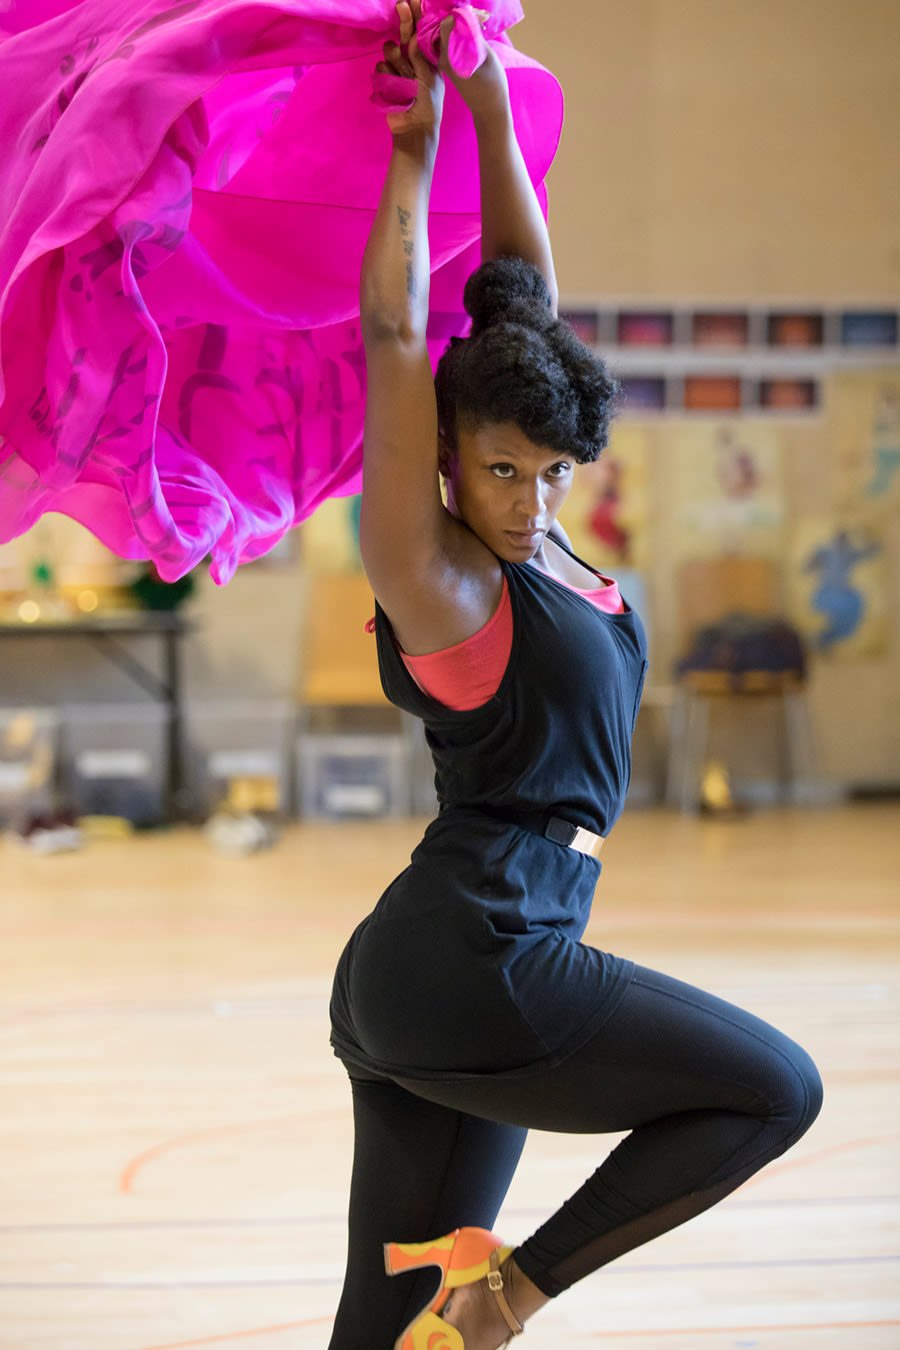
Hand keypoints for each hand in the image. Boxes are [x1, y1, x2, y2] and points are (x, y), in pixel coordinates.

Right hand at [377, 0, 444, 140]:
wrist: (413, 131)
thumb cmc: (427, 108)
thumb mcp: (429, 81)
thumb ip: (420, 59)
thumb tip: (411, 39)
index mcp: (426, 59)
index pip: (420, 33)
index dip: (416, 16)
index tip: (412, 1)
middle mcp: (411, 61)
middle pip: (403, 34)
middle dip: (403, 21)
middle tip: (402, 6)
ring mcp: (397, 69)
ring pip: (390, 50)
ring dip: (396, 61)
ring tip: (405, 80)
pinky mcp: (384, 79)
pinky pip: (381, 68)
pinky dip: (388, 78)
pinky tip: (396, 91)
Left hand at [436, 12, 510, 123]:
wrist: (489, 110)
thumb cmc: (493, 85)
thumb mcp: (487, 55)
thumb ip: (474, 35)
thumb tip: (469, 18)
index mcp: (449, 57)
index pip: (446, 25)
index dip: (461, 15)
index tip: (477, 16)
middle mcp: (442, 59)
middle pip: (445, 29)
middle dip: (460, 20)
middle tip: (479, 19)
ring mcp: (443, 63)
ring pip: (447, 35)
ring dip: (460, 27)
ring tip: (477, 25)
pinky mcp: (448, 66)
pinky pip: (450, 44)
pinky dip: (460, 37)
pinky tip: (472, 36)